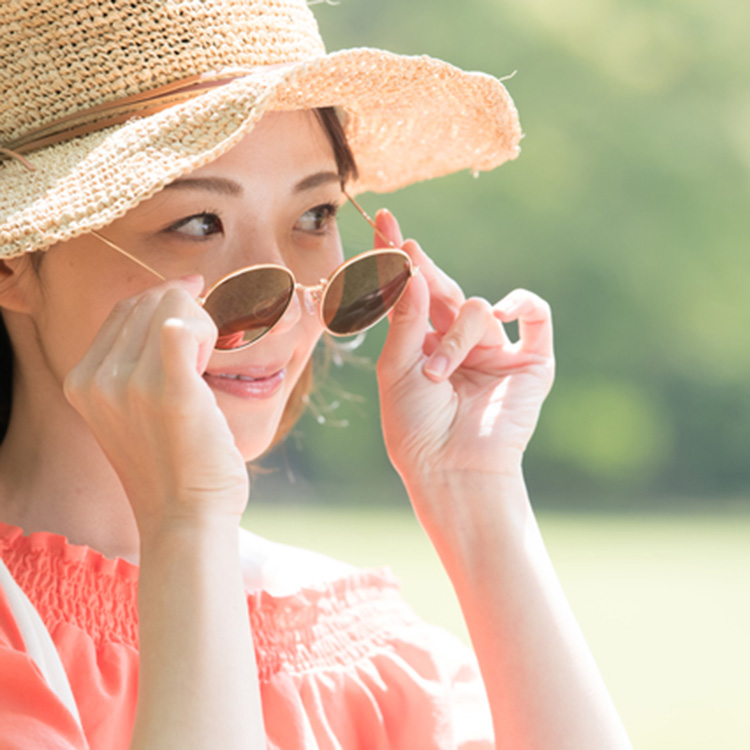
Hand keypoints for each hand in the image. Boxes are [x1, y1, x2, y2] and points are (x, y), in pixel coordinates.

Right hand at [63, 277, 248, 536]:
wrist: (186, 519)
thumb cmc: (173, 465)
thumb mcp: (133, 411)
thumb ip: (137, 362)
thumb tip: (174, 305)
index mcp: (82, 380)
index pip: (126, 308)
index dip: (166, 299)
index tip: (197, 304)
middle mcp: (99, 379)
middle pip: (150, 300)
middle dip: (189, 312)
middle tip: (206, 354)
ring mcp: (131, 385)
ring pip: (174, 305)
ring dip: (204, 326)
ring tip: (206, 368)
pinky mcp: (172, 393)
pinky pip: (182, 330)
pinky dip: (202, 329)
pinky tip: (208, 356)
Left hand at [374, 211, 554, 482]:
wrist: (451, 468)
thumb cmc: (415, 426)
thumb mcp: (396, 369)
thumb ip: (405, 318)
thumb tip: (412, 267)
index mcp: (421, 341)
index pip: (409, 289)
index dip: (396, 256)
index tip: (382, 220)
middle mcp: (457, 340)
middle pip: (441, 287)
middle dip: (422, 269)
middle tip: (406, 250)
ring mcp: (494, 348)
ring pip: (475, 310)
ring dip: (454, 338)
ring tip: (439, 373)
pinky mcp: (529, 360)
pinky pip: (535, 317)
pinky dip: (522, 304)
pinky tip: (501, 312)